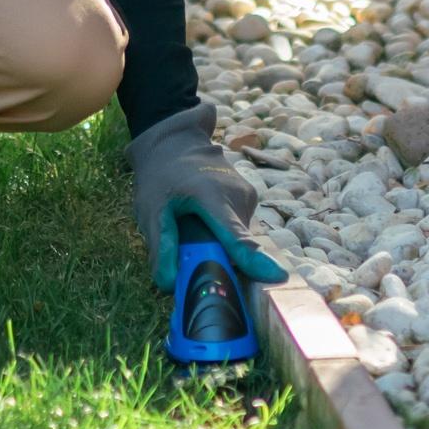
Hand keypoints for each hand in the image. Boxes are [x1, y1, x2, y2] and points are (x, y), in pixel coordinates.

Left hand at [126, 101, 286, 291]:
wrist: (175, 143)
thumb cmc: (161, 176)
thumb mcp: (151, 209)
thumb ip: (161, 246)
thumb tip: (170, 286)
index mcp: (213, 196)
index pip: (237, 236)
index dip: (254, 260)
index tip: (277, 278)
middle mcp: (239, 195)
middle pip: (236, 246)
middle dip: (216, 259)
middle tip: (188, 255)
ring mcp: (248, 196)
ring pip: (237, 239)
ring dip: (218, 245)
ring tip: (192, 227)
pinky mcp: (250, 199)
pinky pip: (238, 229)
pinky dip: (222, 234)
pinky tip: (203, 220)